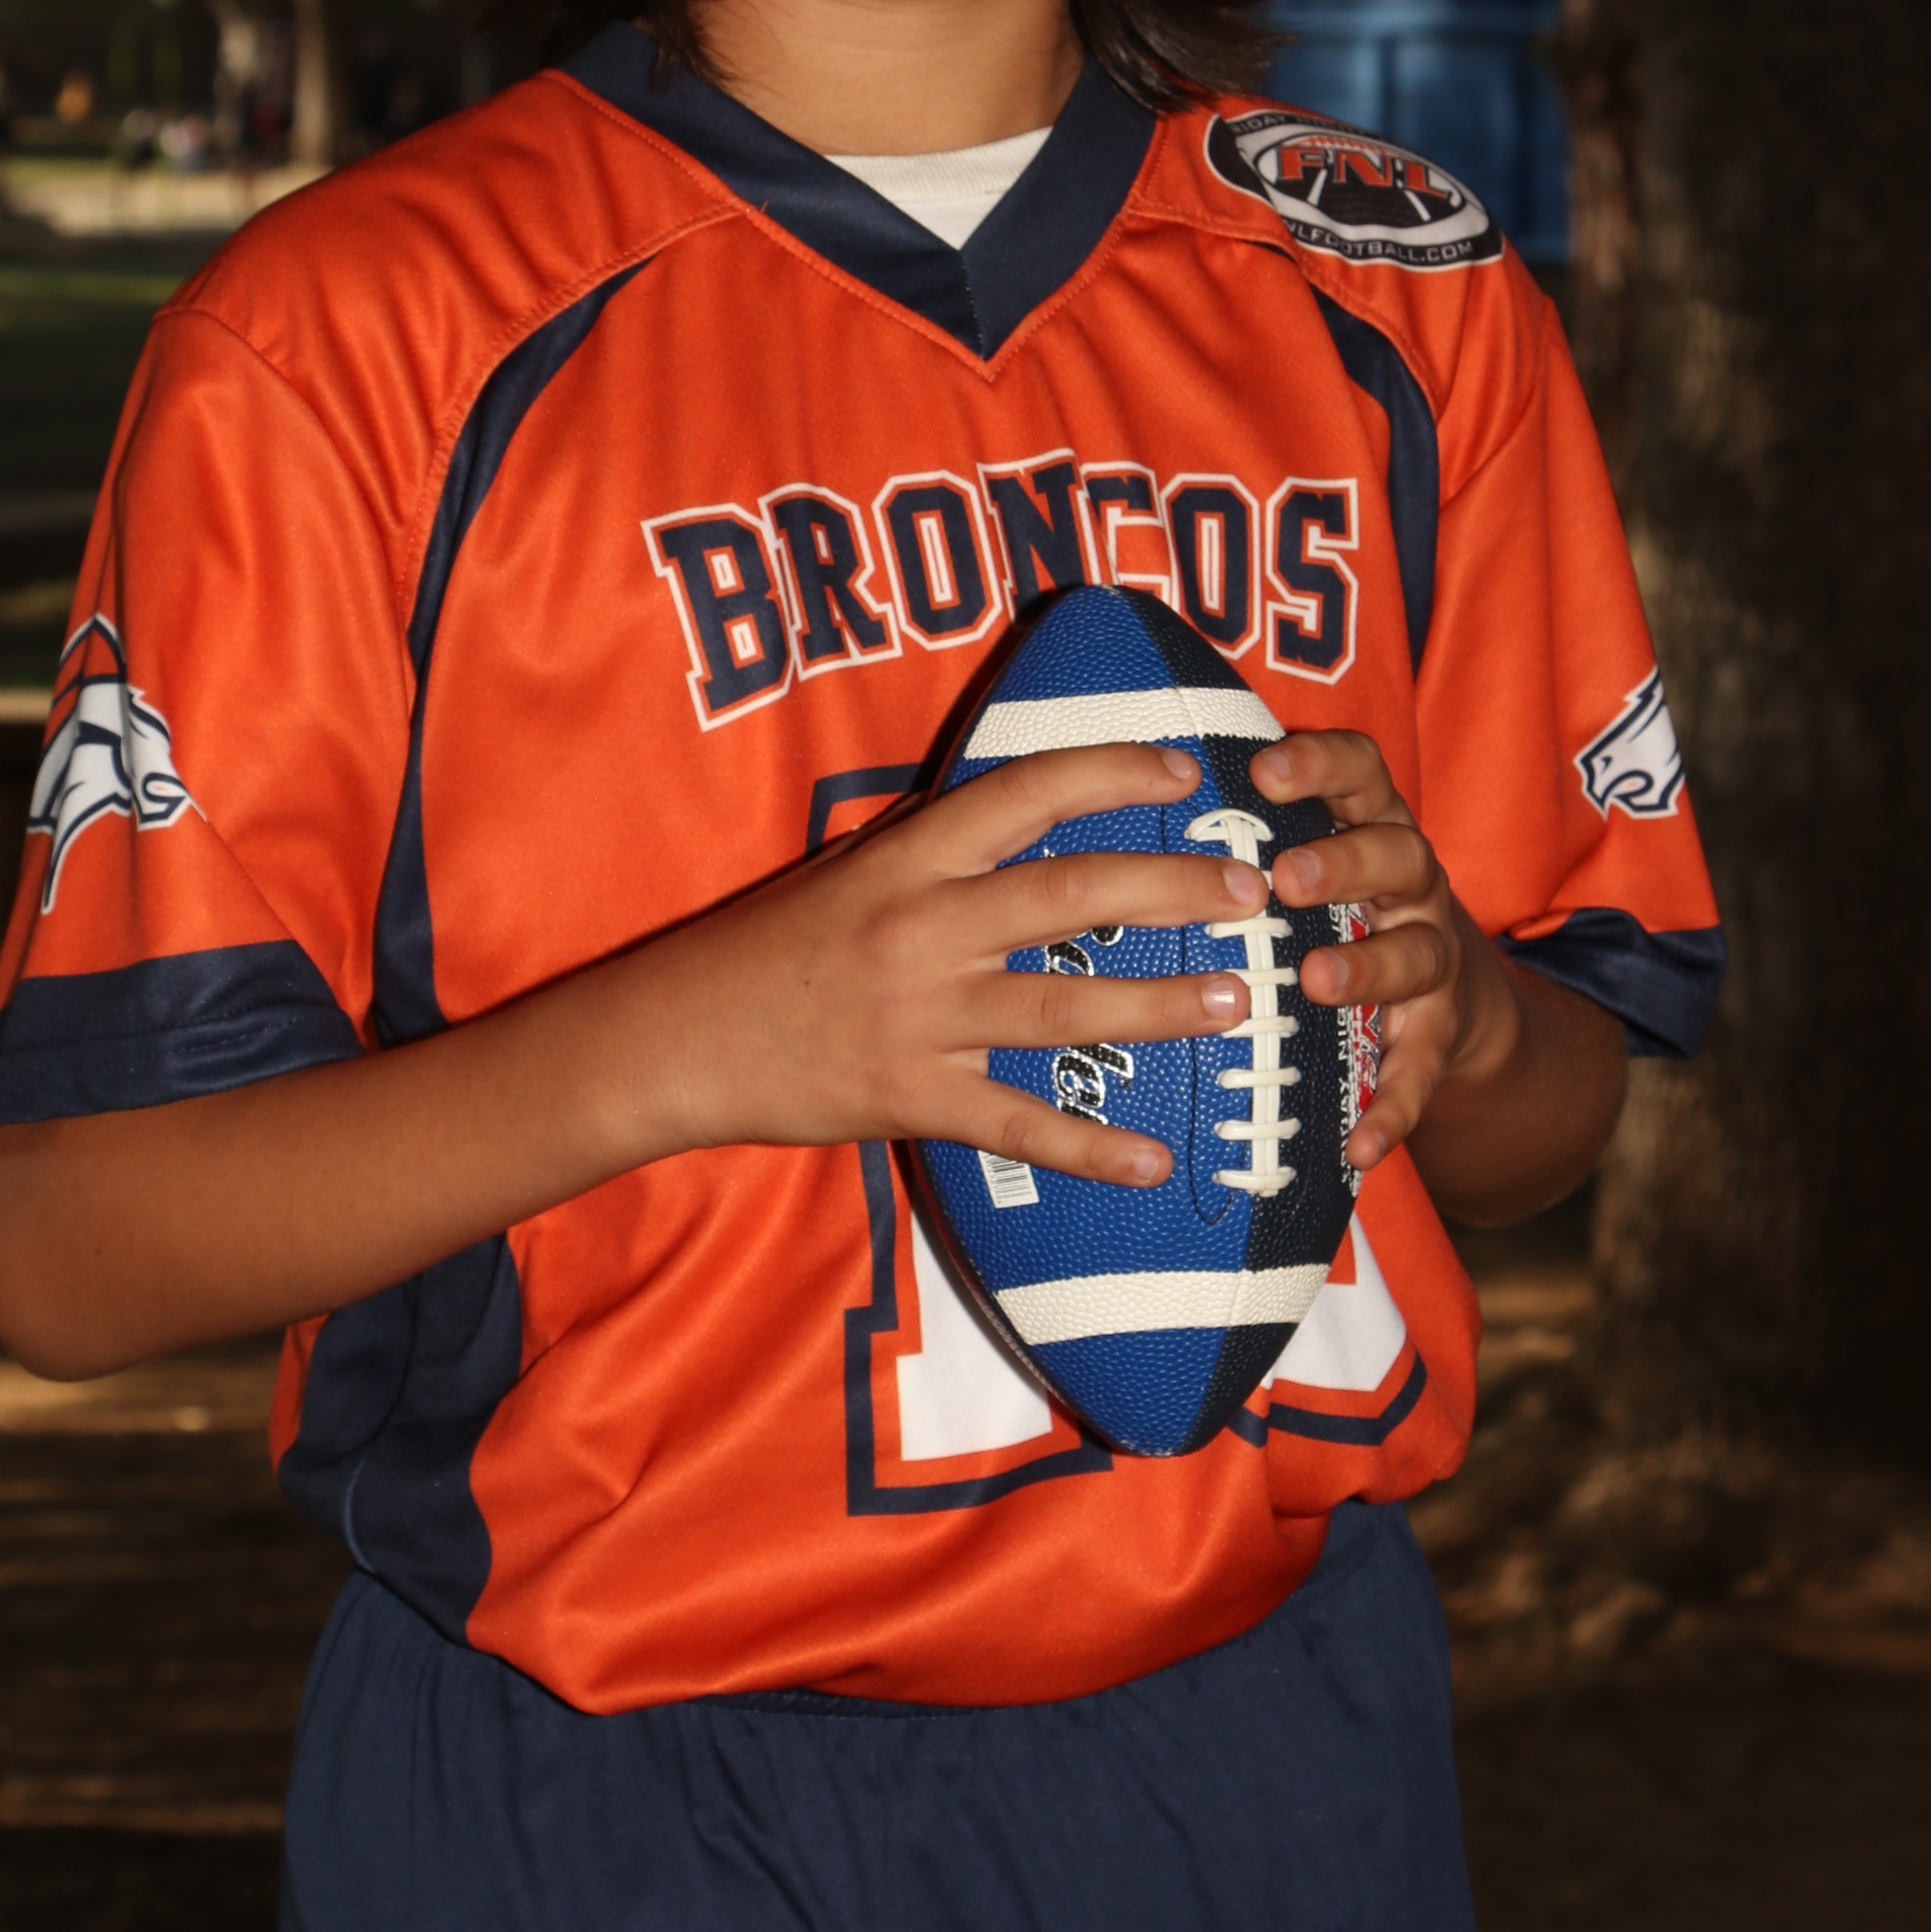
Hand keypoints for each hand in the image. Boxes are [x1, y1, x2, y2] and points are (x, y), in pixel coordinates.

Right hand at [629, 743, 1272, 1189]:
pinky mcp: (909, 1096)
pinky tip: (1155, 1162)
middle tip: (1252, 892)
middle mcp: (923, 926)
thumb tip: (1035, 810)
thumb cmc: (772, 947)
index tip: (1185, 769)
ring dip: (1160, 1005)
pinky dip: (1090, 1147)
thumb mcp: (851, 869)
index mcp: (909, 856)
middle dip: (1174, 887)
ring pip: (1062, 1006)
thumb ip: (939, 846)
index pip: (1027, 791)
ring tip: (1236, 1003)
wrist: (678, 1037)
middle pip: (1071, 892)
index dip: (1113, 771)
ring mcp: (919, 1016)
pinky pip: (1017, 1124)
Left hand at [1245, 730, 1522, 1175]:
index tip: (1263, 773)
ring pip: (1417, 953)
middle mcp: (1412, 884)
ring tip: (1317, 982)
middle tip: (1286, 879)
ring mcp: (1434, 957)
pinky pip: (1422, 1072)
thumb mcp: (1316, 854)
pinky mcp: (1441, 1034)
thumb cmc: (1342, 912)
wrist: (1452, 999)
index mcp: (1372, 826)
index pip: (1361, 771)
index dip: (1319, 765)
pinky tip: (1358, 1144)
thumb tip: (1123, 798)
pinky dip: (1394, 1107)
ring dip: (1369, 968)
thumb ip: (1252, 831)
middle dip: (1344, 863)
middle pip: (1398, 855)